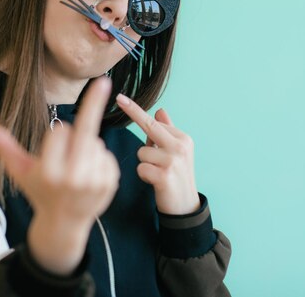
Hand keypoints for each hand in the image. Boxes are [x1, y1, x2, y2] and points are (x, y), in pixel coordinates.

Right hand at [0, 77, 119, 274]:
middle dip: (94, 103)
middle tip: (104, 81)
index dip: (57, 133)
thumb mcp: (19, 170)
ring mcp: (94, 182)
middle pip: (85, 131)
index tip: (54, 142)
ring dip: (87, 145)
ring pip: (96, 142)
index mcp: (48, 172)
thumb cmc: (39, 190)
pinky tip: (89, 173)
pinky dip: (99, 157)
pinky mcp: (109, 183)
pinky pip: (107, 154)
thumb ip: (3, 146)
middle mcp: (72, 178)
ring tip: (76, 166)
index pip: (60, 132)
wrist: (64, 223)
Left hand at [116, 93, 199, 214]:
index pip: (154, 122)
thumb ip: (167, 131)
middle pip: (149, 128)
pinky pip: (141, 168)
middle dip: (134, 113)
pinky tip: (155, 182)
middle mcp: (180, 147)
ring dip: (144, 163)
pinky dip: (144, 175)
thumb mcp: (176, 152)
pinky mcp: (164, 176)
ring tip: (157, 173)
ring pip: (142, 152)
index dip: (136, 110)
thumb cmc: (176, 176)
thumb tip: (160, 111)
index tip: (121, 97)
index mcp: (182, 138)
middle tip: (119, 99)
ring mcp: (173, 161)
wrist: (184, 206)